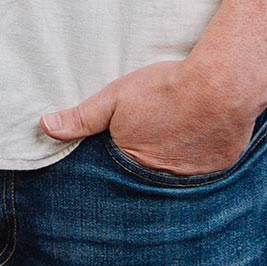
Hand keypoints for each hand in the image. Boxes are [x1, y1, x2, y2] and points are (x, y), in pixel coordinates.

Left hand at [41, 58, 266, 176]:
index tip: (127, 138)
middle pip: (148, 173)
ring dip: (174, 159)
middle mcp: (162, 179)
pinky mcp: (220, 169)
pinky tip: (199, 135)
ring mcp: (194, 178)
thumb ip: (82, 117)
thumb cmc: (165, 89)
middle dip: (147, 160)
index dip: (121, 152)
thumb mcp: (116, 97)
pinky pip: (205, 168)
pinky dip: (200, 156)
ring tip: (176, 134)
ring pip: (177, 173)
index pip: (119, 170)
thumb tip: (45, 126)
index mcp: (134, 163)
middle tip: (155, 134)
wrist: (221, 87)